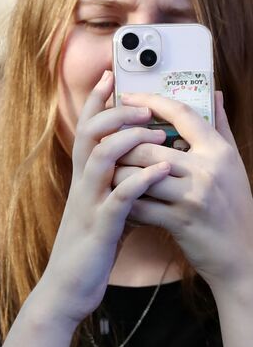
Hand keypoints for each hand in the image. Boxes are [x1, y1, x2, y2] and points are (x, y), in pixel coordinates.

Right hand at [33, 70, 171, 325]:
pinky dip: (141, 181)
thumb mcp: (103, 209)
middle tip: (141, 102)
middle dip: (114, 113)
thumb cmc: (90, 249)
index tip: (112, 76)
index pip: (86, 131)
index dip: (96, 102)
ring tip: (155, 130)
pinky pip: (119, 198)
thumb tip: (143, 167)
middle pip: (88, 136)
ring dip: (127, 140)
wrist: (68, 287)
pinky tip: (164, 170)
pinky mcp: (100, 228)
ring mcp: (88, 204)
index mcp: (83, 180)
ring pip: (100, 160)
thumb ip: (118, 185)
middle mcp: (81, 186)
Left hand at [113, 90, 252, 293]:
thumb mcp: (232, 164)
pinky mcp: (178, 221)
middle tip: (107, 145)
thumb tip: (213, 93)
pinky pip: (137, 204)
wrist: (243, 253)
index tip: (127, 96)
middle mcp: (207, 170)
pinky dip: (123, 200)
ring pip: (135, 174)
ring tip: (109, 172)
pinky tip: (118, 199)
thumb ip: (220, 127)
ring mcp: (193, 196)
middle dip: (121, 145)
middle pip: (146, 145)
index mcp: (218, 151)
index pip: (181, 114)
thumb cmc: (234, 205)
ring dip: (116, 173)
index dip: (150, 101)